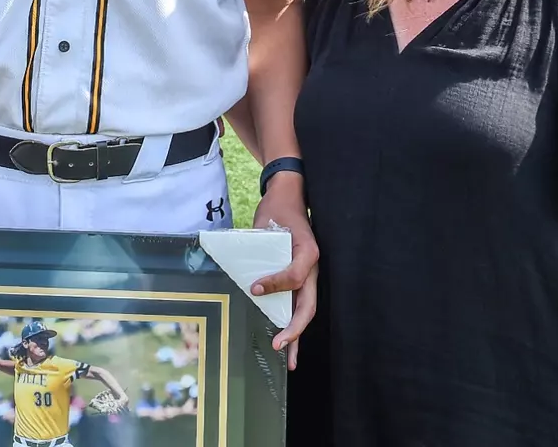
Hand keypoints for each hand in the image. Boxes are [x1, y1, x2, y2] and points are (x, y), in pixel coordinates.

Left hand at [249, 176, 317, 371]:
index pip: (295, 276)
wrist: (289, 198)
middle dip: (295, 328)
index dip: (275, 285)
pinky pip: (298, 302)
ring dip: (297, 334)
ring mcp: (309, 274)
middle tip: (280, 346)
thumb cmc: (277, 209)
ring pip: (305, 309)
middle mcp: (312, 266)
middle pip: (308, 304)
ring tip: (289, 359)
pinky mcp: (301, 278)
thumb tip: (245, 277)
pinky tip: (286, 338)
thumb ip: (259, 249)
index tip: (255, 289)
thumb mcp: (266, 224)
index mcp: (308, 252)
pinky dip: (293, 322)